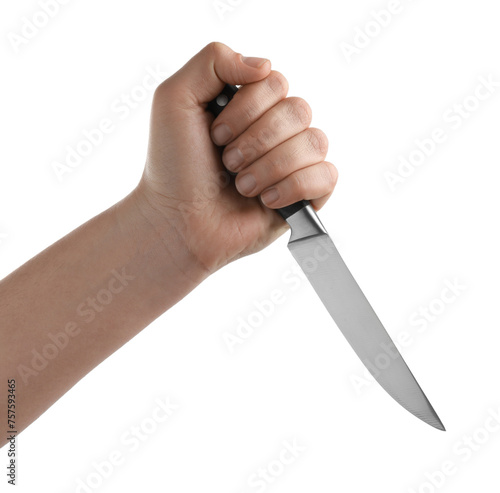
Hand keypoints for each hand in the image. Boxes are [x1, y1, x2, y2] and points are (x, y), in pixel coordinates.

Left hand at [133, 42, 337, 272]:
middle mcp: (275, 130)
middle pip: (298, 110)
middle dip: (256, 141)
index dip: (247, 109)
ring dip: (271, 167)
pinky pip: (326, 175)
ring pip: (315, 142)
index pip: (275, 82)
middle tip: (228, 163)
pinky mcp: (306, 194)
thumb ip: (213, 61)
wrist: (179, 223)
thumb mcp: (174, 99)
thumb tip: (265, 65)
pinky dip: (295, 187)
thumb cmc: (173, 167)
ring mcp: (292, 162)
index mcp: (250, 106)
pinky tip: (266, 200)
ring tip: (243, 187)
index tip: (215, 136)